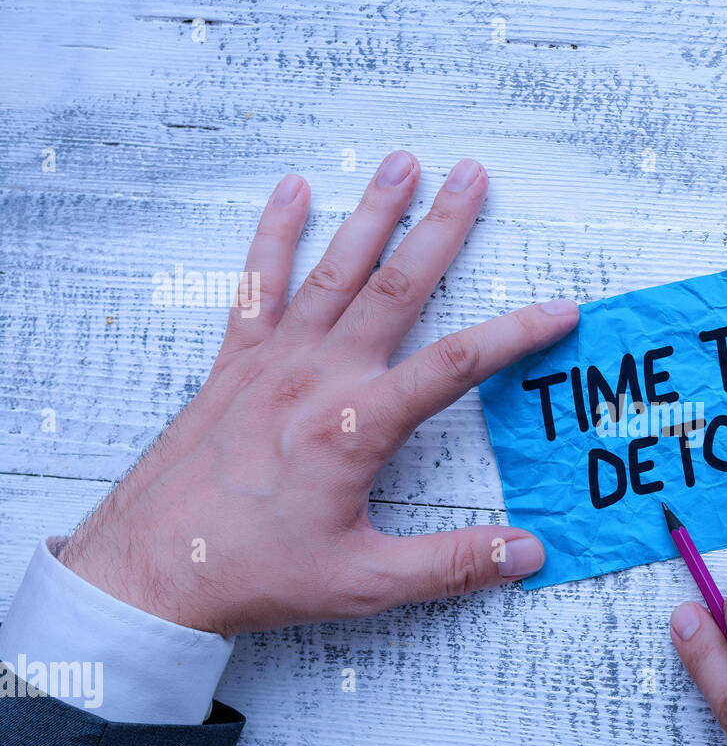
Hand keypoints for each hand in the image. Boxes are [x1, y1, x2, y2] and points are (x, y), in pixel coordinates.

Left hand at [60, 151, 578, 635]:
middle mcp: (316, 379)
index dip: (516, 334)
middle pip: (394, 288)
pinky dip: (274, 235)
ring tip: (402, 162)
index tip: (560, 311)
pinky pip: (257, 286)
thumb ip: (451, 565)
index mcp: (356, 427)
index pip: (456, 365)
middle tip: (470, 176)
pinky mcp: (234, 364)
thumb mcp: (364, 583)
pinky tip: (291, 191)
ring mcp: (271, 363)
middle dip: (440, 228)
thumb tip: (528, 552)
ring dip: (371, 214)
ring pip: (333, 273)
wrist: (148, 570)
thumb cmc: (253, 574)